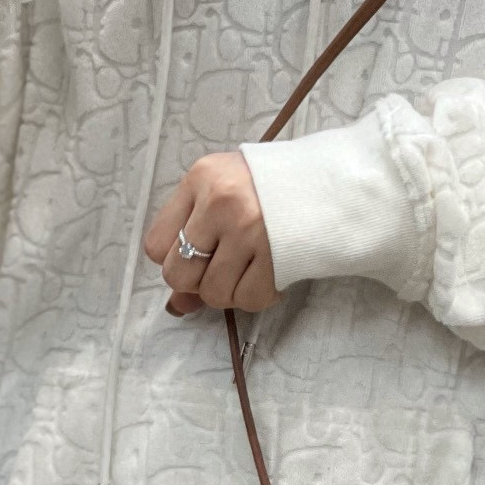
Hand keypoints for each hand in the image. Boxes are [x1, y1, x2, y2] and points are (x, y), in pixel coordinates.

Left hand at [144, 152, 281, 315]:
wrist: (329, 183)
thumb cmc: (267, 188)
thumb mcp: (222, 194)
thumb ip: (191, 240)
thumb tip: (176, 306)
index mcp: (201, 178)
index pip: (155, 245)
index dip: (173, 257)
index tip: (197, 250)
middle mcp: (222, 203)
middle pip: (178, 275)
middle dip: (196, 281)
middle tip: (222, 265)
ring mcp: (251, 230)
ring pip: (213, 293)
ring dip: (229, 291)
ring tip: (248, 267)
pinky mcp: (279, 255)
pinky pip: (249, 300)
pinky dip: (256, 295)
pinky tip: (268, 273)